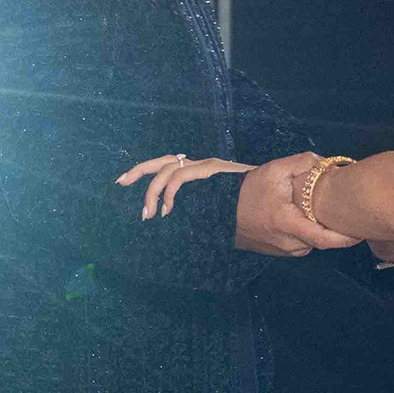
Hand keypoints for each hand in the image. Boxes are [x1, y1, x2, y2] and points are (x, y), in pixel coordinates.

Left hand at [116, 153, 250, 221]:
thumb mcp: (216, 213)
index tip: (124, 183)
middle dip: (138, 171)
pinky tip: (166, 209)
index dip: (144, 173)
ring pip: (167, 169)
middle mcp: (198, 165)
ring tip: (148, 214)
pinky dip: (169, 192)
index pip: (166, 167)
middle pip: (161, 161)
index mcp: (197, 173)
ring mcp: (205, 166)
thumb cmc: (248, 210)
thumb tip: (176, 230)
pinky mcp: (211, 170)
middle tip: (120, 183)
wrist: (273, 199)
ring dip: (153, 191)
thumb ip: (198, 215)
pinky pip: (181, 176)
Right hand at [236, 151, 358, 256]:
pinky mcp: (279, 253)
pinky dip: (307, 232)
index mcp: (288, 225)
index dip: (345, 238)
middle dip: (335, 230)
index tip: (361, 231)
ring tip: (326, 213)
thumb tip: (325, 163)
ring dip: (319, 230)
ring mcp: (283, 251)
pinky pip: (301, 244)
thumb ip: (302, 163)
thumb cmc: (248, 191)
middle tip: (348, 213)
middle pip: (322, 240)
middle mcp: (288, 243)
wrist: (220, 212)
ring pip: (312, 242)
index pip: (324, 238)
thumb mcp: (274, 170)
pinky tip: (307, 218)